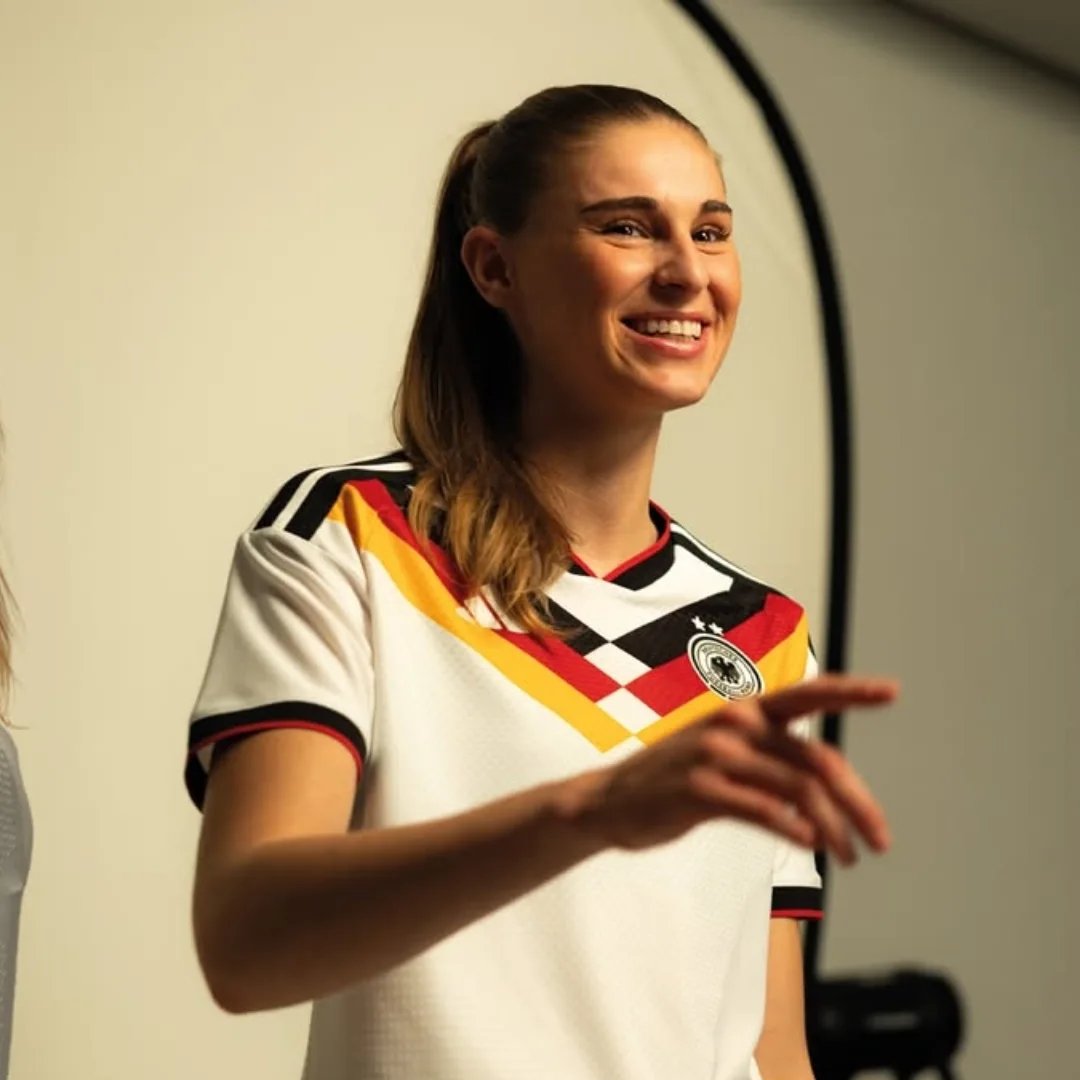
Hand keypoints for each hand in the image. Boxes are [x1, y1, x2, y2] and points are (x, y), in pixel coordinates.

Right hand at [577, 674, 897, 864]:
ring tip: (848, 857)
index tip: (892, 691)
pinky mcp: (701, 789)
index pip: (808, 694)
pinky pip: (764, 810)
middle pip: (817, 759)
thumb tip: (829, 792)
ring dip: (834, 829)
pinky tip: (810, 846)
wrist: (608, 802)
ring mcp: (717, 755)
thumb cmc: (673, 780)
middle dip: (858, 802)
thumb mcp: (724, 754)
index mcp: (745, 711)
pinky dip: (795, 829)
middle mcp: (736, 724)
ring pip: (799, 790)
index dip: (852, 692)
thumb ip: (771, 758)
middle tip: (880, 840)